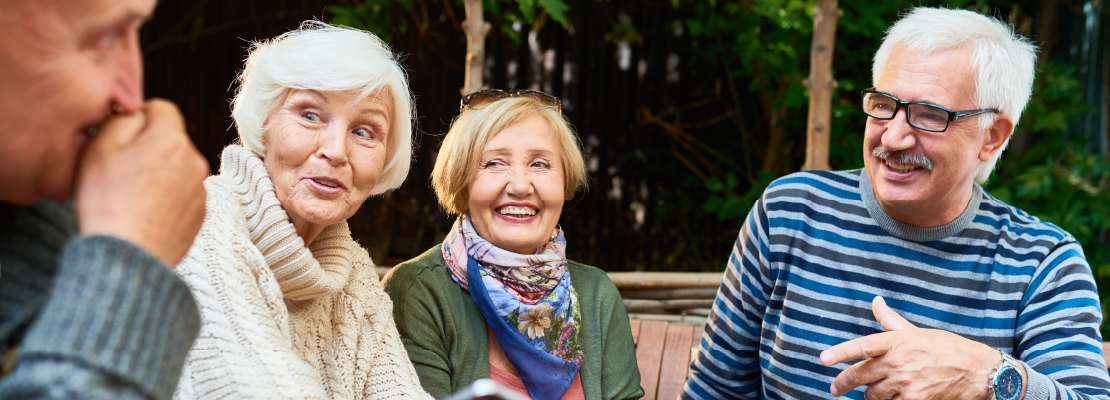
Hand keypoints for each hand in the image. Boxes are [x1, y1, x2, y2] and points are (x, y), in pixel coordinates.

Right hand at [75, 99, 207, 266]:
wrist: (128, 257)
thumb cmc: (108, 201)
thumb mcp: (101, 148)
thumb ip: (123, 120)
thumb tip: (138, 114)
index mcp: (172, 140)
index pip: (162, 108)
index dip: (139, 117)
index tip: (121, 137)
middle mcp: (195, 161)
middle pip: (171, 140)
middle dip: (149, 147)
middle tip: (121, 171)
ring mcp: (201, 190)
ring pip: (177, 168)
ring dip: (159, 173)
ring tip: (131, 197)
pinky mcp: (201, 215)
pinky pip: (182, 194)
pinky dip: (166, 198)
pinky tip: (144, 213)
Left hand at [819, 296, 1000, 399]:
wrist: (978, 371)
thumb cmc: (946, 348)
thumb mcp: (917, 331)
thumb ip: (891, 321)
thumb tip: (875, 301)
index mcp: (898, 341)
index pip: (863, 346)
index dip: (841, 352)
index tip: (823, 359)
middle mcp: (899, 362)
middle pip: (860, 375)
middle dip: (842, 384)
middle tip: (834, 388)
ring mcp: (907, 383)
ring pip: (873, 395)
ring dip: (870, 397)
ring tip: (872, 395)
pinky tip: (892, 399)